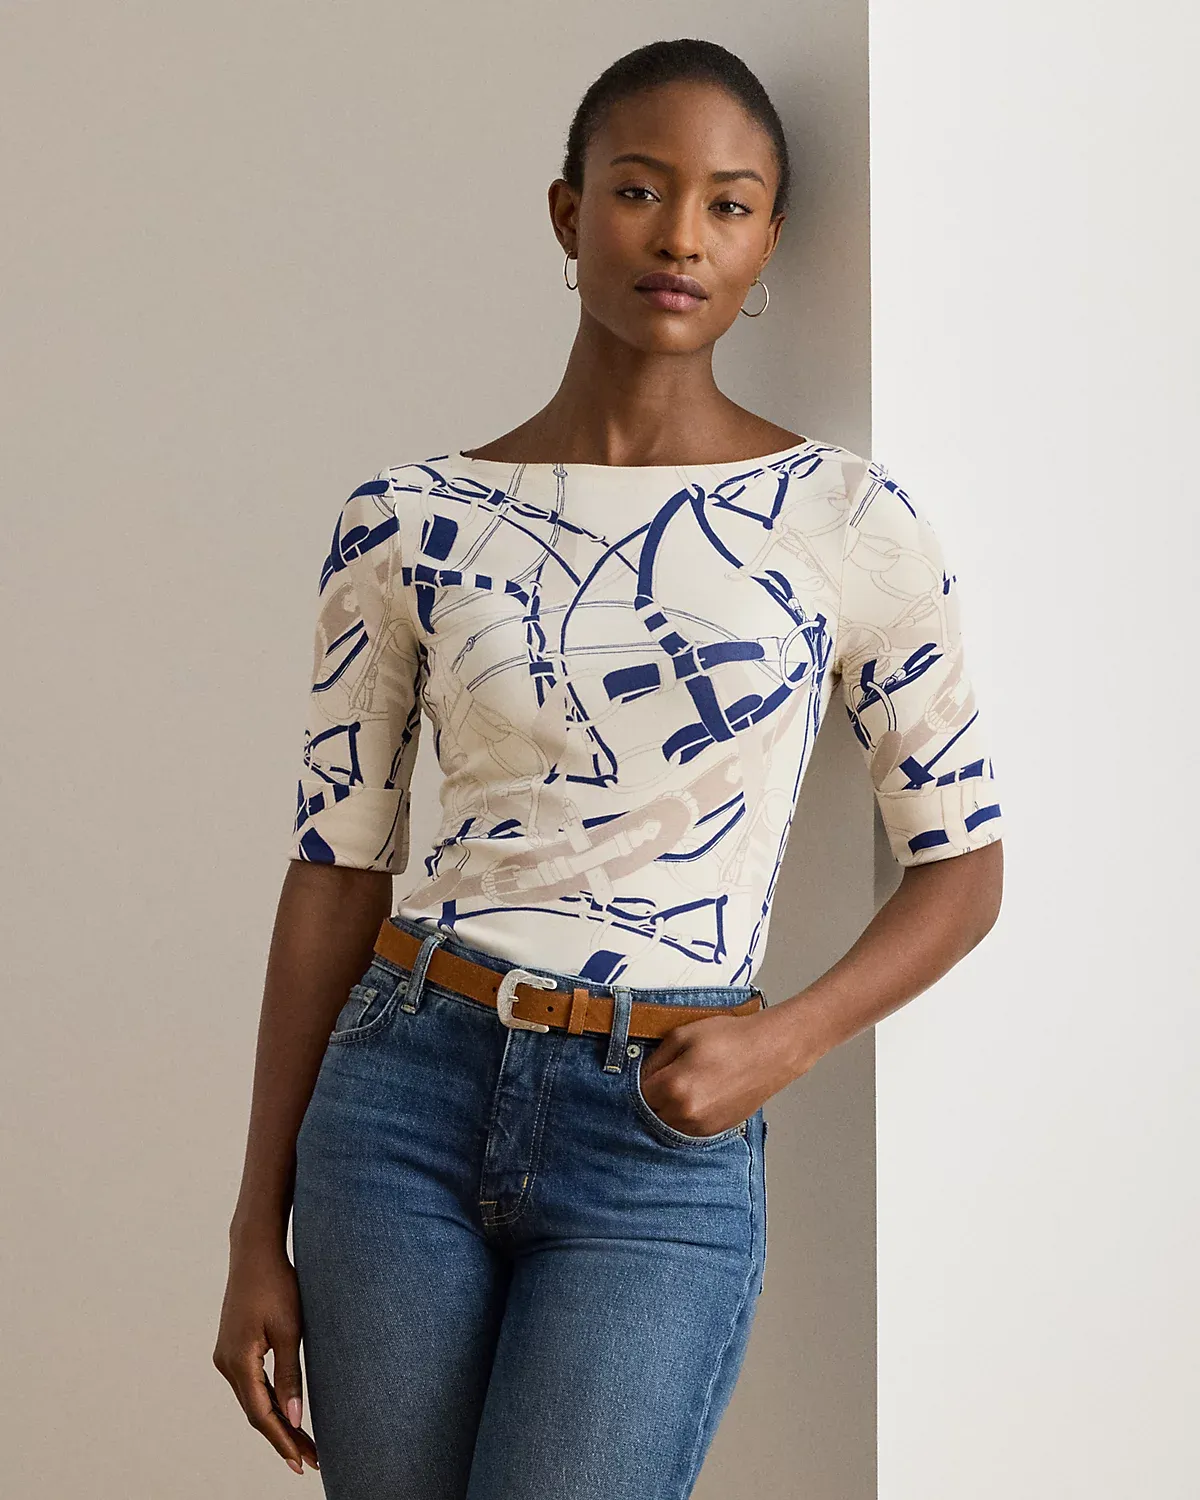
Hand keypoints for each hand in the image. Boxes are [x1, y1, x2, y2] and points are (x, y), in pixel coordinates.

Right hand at [213, 1238, 319, 1475]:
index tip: (303, 1463)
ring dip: (276, 1421)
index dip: (283, 1441)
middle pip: (256, 1413)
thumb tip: (295, 1418)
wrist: (254, 1252)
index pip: (262, 1415)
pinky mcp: (232, 1347)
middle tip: (310, 1460)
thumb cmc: (277, 1284)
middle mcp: (226, 1364)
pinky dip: (268, 1401)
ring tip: (303, 1443)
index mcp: (239, 1362)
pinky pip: (250, 1384)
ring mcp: (226, 1356)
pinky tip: (285, 1412)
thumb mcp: (289, 1331)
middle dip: (283, 1437)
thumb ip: (290, 1377)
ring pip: (252, 1400)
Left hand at [637, 1006, 798, 1135]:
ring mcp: (702, 1126)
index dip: (645, 1079)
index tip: (655, 1070)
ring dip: (670, 1108)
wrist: (770, 1052)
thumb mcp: (682, 1034)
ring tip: (689, 1084)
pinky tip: (701, 1095)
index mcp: (674, 1087)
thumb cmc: (731, 1039)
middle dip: (656, 1095)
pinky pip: (688, 1129)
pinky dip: (687, 1116)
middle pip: (651, 1111)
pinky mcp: (716, 1131)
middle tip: (672, 1076)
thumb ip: (655, 1058)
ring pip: (668, 1124)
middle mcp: (686, 1113)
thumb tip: (642, 1075)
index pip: (639, 1092)